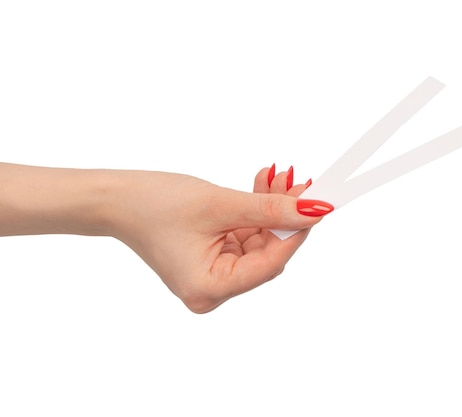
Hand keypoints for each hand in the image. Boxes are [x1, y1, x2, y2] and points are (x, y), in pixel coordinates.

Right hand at [109, 166, 331, 312]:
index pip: (270, 263)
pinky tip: (264, 185)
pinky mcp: (212, 260)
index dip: (297, 232)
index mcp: (210, 289)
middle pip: (267, 252)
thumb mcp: (219, 205)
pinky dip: (254, 211)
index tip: (318, 205)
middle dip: (284, 215)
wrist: (117, 199)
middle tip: (301, 183)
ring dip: (271, 208)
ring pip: (259, 241)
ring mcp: (212, 276)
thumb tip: (315, 210)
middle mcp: (212, 291)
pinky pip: (245, 236)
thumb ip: (270, 208)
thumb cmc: (154, 204)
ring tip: (280, 176)